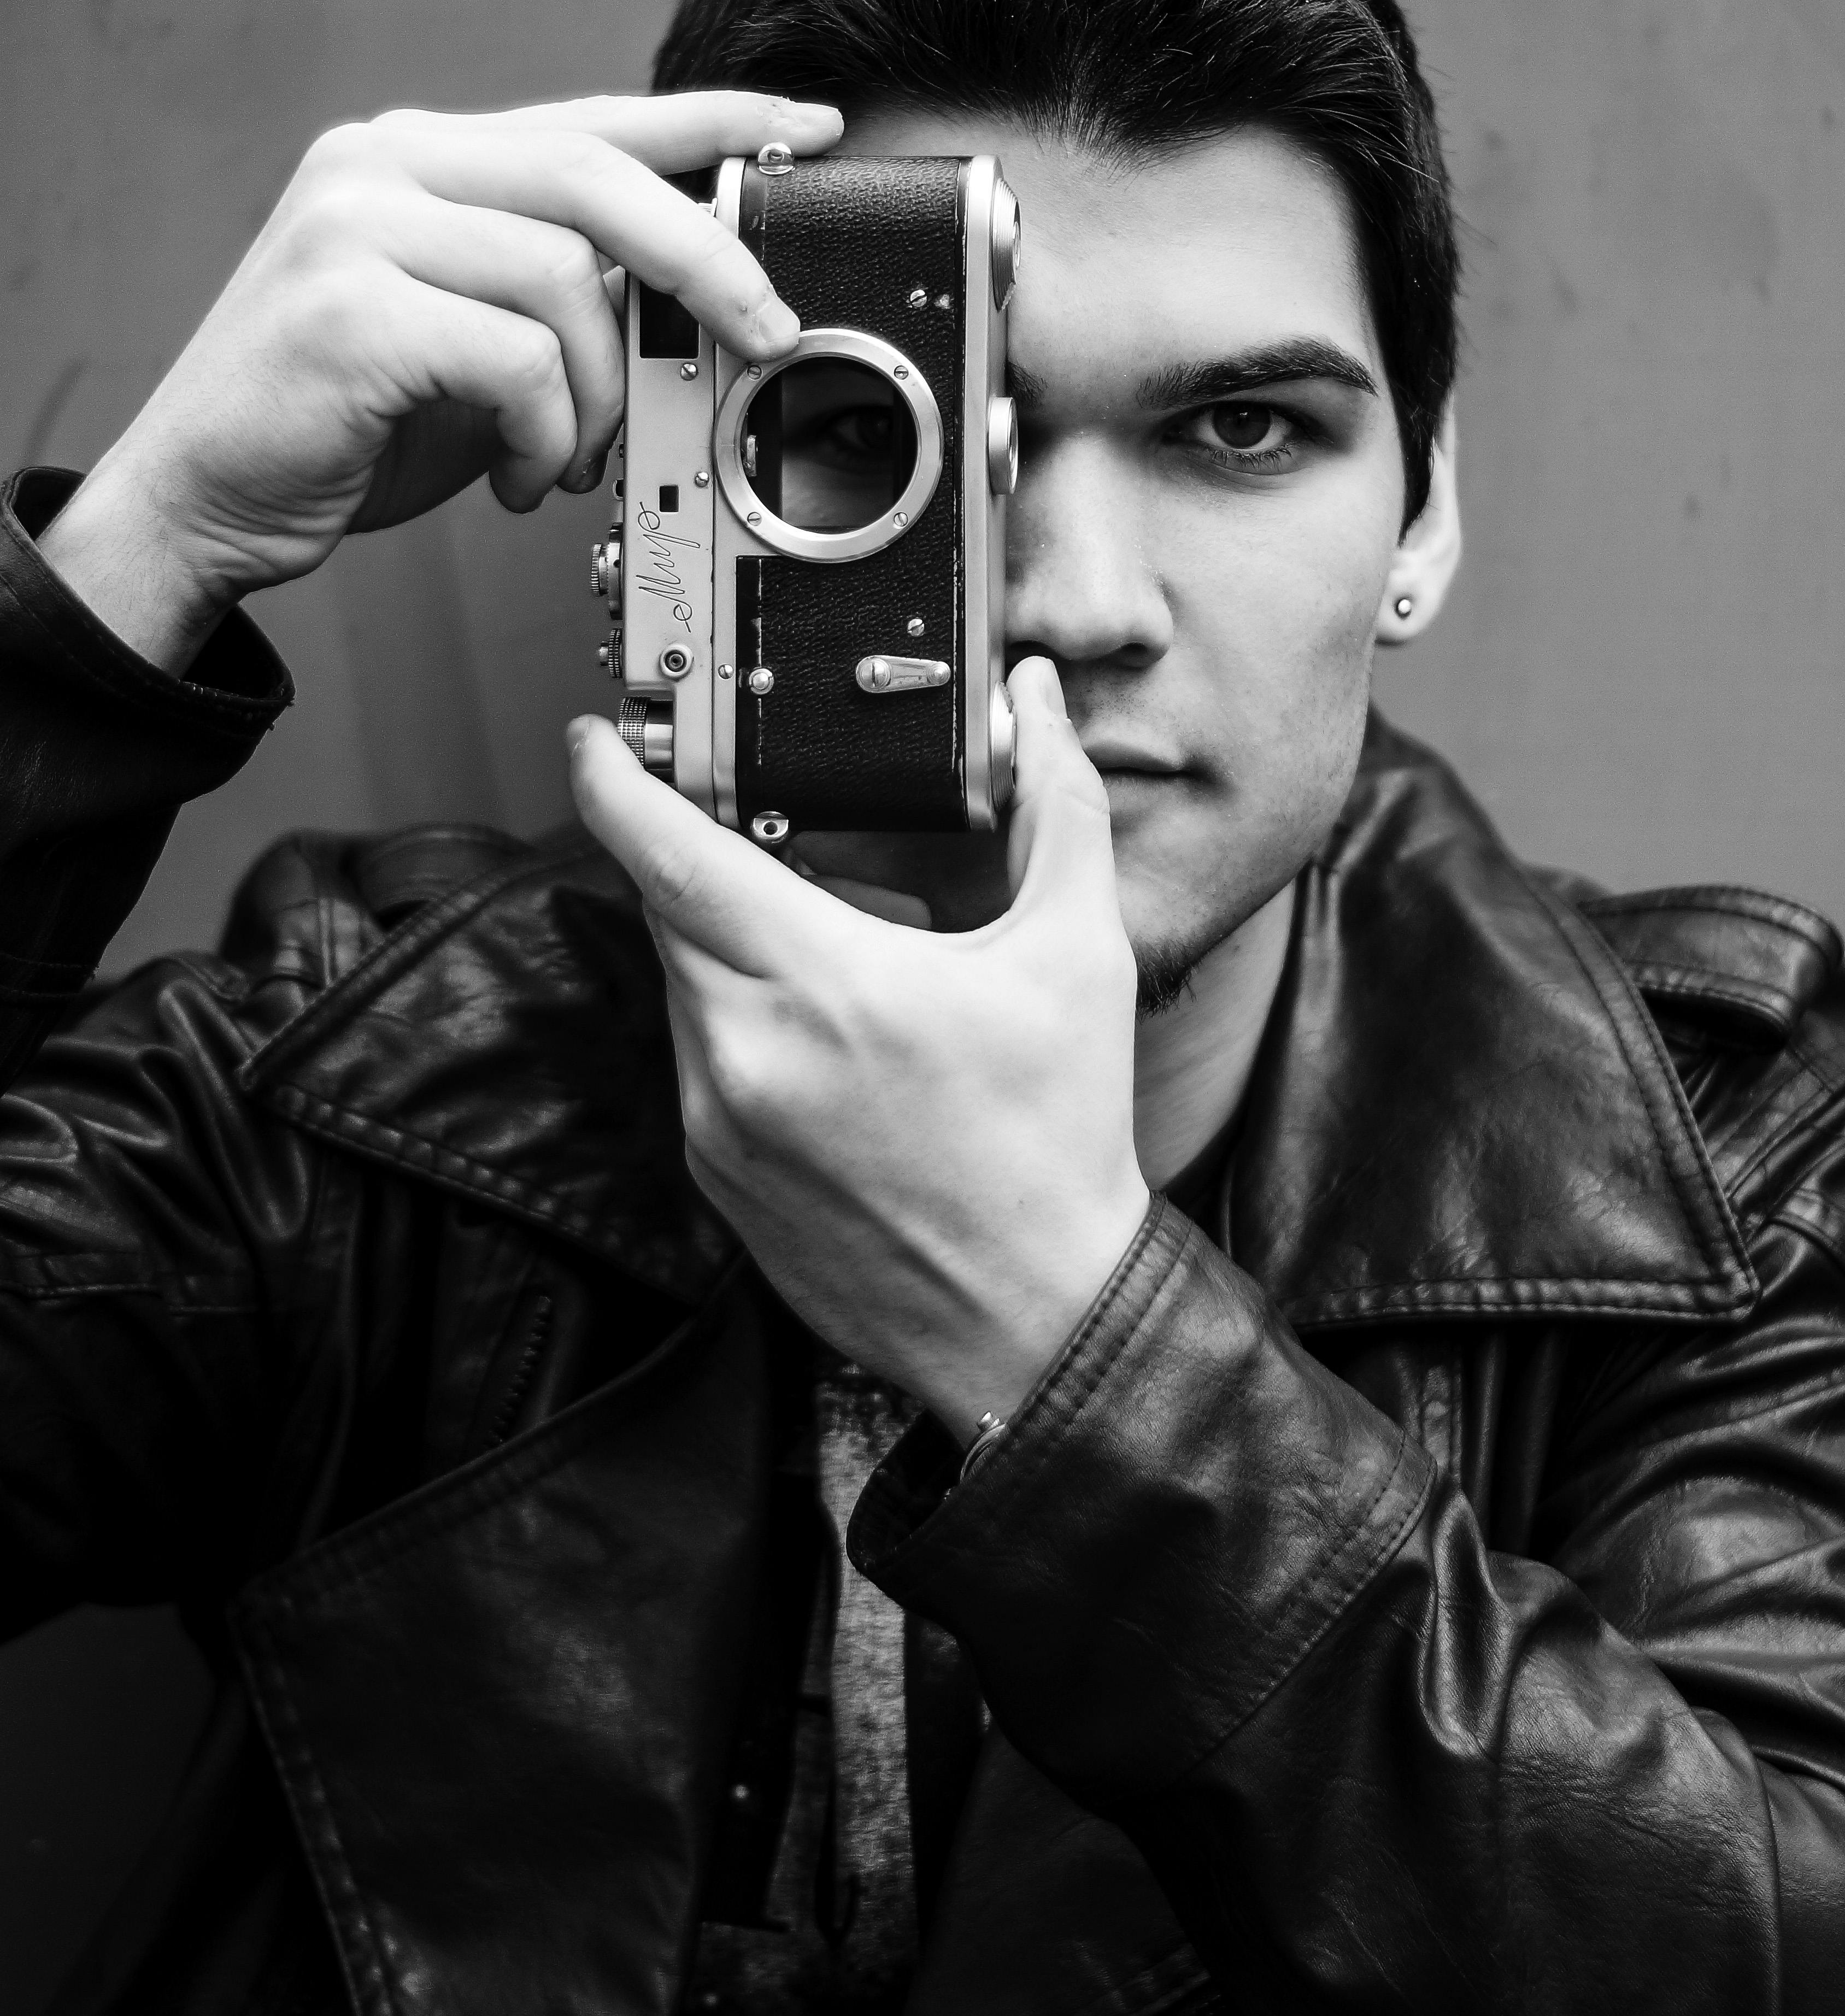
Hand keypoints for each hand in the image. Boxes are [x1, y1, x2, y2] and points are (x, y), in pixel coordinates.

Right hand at [40, 91, 840, 669]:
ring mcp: (356, 226)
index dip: (714, 123)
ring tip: (576, 457)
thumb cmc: (344, 424)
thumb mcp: (474, 345)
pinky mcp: (349, 310)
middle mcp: (383, 163)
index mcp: (419, 155)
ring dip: (601, 390)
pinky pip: (513, 357)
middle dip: (705, 262)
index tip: (807, 132)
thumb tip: (691, 305)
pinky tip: (524, 478)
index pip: (594, 118)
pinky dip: (545, 432)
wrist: (205, 498)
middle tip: (764, 334)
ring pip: (562, 277)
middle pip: (597, 178)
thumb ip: (560, 300)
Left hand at [567, 660, 1151, 1441]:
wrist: (1039, 1318)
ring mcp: (718, 1126)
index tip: (593, 743)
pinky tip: (820, 1044)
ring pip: (683, 991)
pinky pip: (696, 1067)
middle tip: (744, 828)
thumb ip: (1056, 808)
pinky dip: (737, 1028)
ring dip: (725, 949)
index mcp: (827, 987)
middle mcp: (749, 1055)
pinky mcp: (714, 1180)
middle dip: (696, 859)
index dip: (616, 787)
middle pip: (670, 913)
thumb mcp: (1080, 958)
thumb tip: (1040, 696)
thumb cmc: (1060, 1139)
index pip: (674, 859)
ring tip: (822, 952)